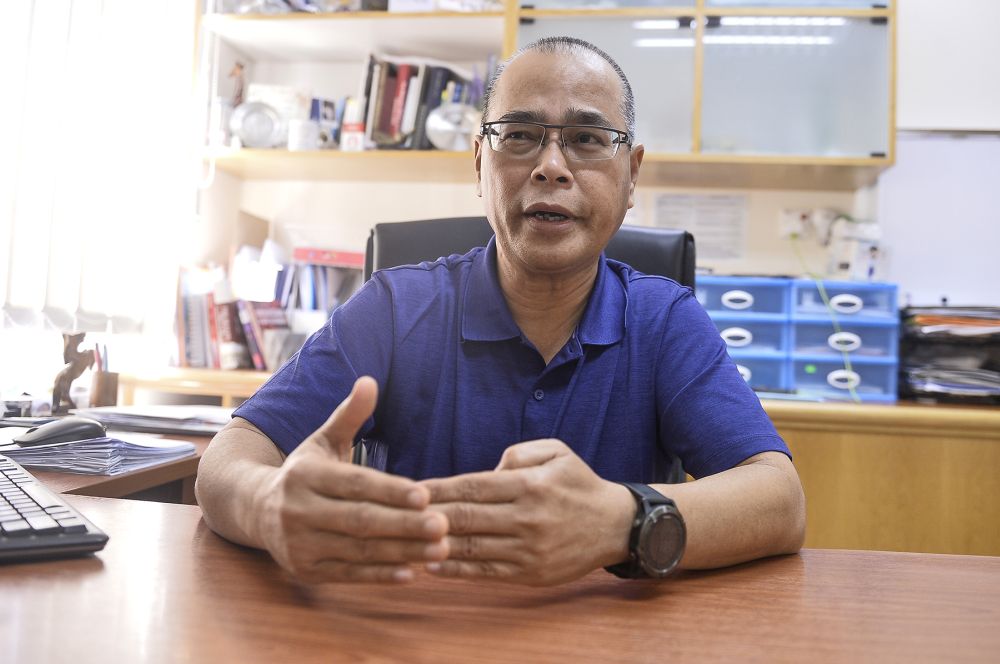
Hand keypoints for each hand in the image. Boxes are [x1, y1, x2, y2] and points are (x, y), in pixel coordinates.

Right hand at [251, 377, 448, 582]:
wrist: (255, 510)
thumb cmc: (304, 471)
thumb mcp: (323, 440)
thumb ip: (349, 414)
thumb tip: (370, 380)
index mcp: (305, 474)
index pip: (355, 483)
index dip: (390, 490)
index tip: (426, 495)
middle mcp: (297, 510)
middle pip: (360, 520)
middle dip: (404, 525)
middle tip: (444, 525)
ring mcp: (299, 544)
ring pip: (358, 550)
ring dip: (402, 552)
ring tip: (441, 550)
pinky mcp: (305, 570)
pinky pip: (348, 574)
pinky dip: (380, 576)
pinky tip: (412, 574)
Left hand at [420, 439, 634, 585]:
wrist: (615, 525)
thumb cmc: (578, 483)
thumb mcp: (556, 451)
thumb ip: (518, 453)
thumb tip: (488, 470)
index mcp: (530, 484)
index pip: (472, 485)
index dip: (437, 488)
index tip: (409, 489)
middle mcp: (527, 517)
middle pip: (466, 517)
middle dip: (427, 516)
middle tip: (395, 514)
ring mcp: (528, 549)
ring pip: (472, 547)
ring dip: (435, 545)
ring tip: (405, 541)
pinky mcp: (530, 573)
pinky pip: (486, 572)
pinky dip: (456, 570)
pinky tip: (433, 564)